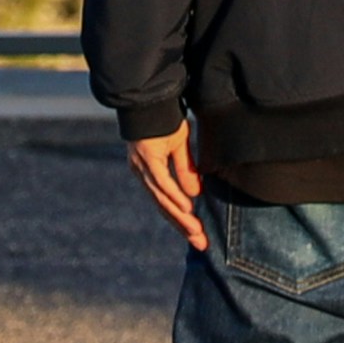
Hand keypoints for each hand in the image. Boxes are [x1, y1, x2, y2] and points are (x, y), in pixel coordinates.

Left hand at [130, 124, 207, 249]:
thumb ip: (185, 170)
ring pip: (162, 199)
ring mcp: (142, 167)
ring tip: (196, 232)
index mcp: (149, 173)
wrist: (152, 97)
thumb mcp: (178, 147)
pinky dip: (173, 196)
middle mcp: (142, 173)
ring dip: (180, 218)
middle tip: (201, 244)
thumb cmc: (164, 119)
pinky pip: (161, 182)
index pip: (164, 203)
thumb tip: (195, 195)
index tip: (197, 235)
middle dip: (182, 227)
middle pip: (163, 207)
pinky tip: (186, 209)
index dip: (180, 220)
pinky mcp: (147, 158)